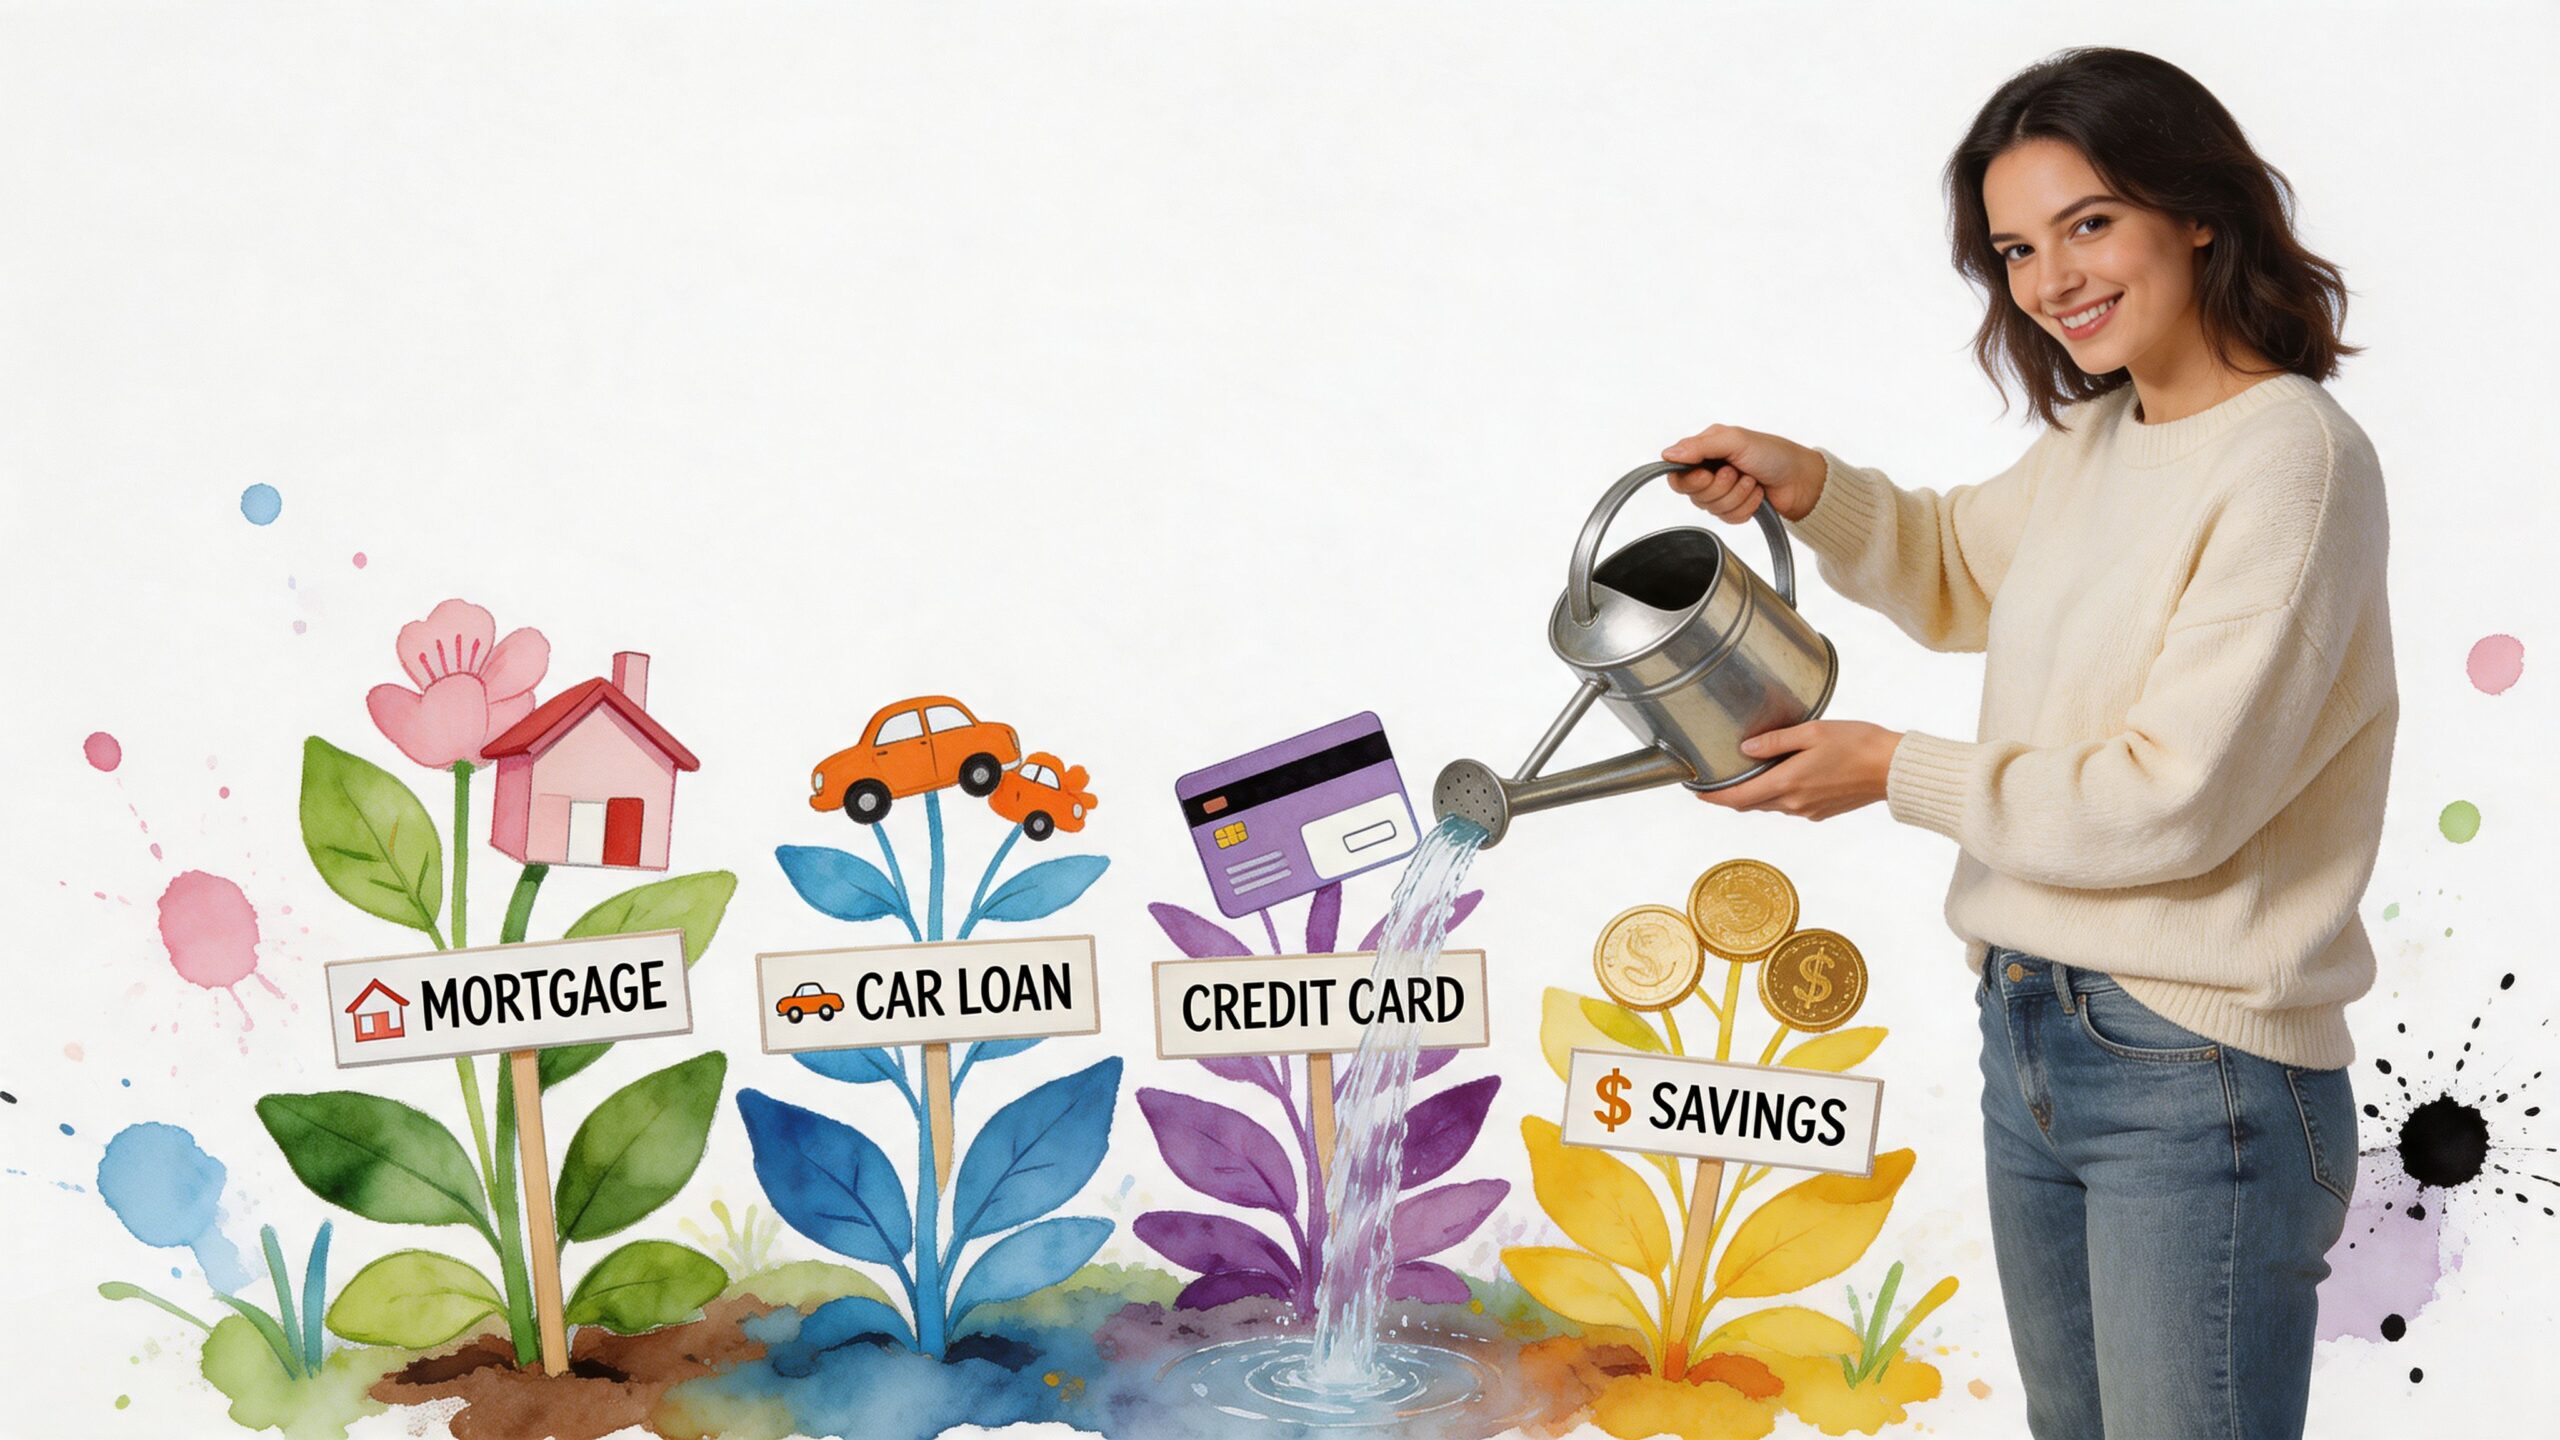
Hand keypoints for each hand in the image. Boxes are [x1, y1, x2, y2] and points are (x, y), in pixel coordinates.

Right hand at [1660, 423, 1828, 522]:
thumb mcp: (1735, 441)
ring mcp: (1723, 492)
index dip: (1690, 480)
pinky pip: (1727, 519)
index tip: (1707, 474)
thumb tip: (1668, 454)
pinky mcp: (1735, 509)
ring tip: (1752, 482)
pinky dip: (1745, 508)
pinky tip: (1757, 496)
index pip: (1677, 474)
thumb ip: (1700, 446)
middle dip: (1720, 487)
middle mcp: (1710, 471)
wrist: (1802, 480)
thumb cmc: (1773, 454)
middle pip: (1694, 495)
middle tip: (1737, 473)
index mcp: (1706, 450)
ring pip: (1712, 509)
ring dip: (1737, 496)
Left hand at [1695, 721, 1901, 820]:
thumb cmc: (1856, 744)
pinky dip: (1780, 795)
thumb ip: (1775, 742)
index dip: (1714, 797)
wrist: (1892, 769)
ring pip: (1771, 805)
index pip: (1738, 798)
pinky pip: (1791, 806)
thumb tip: (1745, 749)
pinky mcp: (1822, 812)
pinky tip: (1786, 777)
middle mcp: (1794, 803)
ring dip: (1757, 794)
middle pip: (1751, 804)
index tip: (1697, 792)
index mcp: (1787, 784)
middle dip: (1732, 796)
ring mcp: (1808, 811)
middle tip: (1718, 780)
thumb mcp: (1812, 732)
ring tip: (1750, 774)